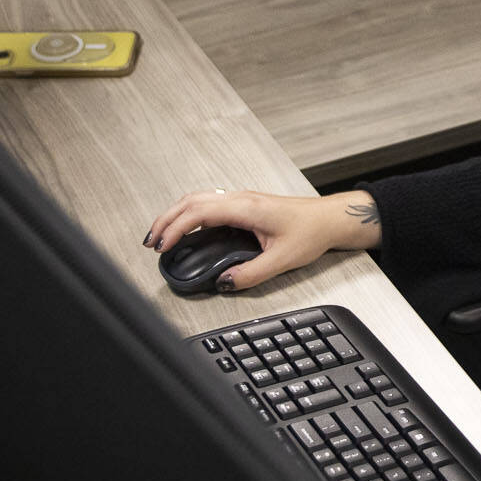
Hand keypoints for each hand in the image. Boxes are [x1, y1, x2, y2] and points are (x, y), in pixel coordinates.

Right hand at [143, 188, 381, 291]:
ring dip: (175, 215)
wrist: (329, 219)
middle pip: (191, 202)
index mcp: (246, 208)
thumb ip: (251, 274)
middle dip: (165, 220)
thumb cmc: (311, 232)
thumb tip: (224, 282)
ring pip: (197, 199)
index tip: (163, 245)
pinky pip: (208, 203)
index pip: (199, 213)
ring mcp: (241, 199)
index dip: (175, 228)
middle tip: (150, 242)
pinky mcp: (244, 204)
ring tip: (160, 235)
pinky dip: (189, 214)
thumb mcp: (281, 260)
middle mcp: (240, 199)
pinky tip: (185, 228)